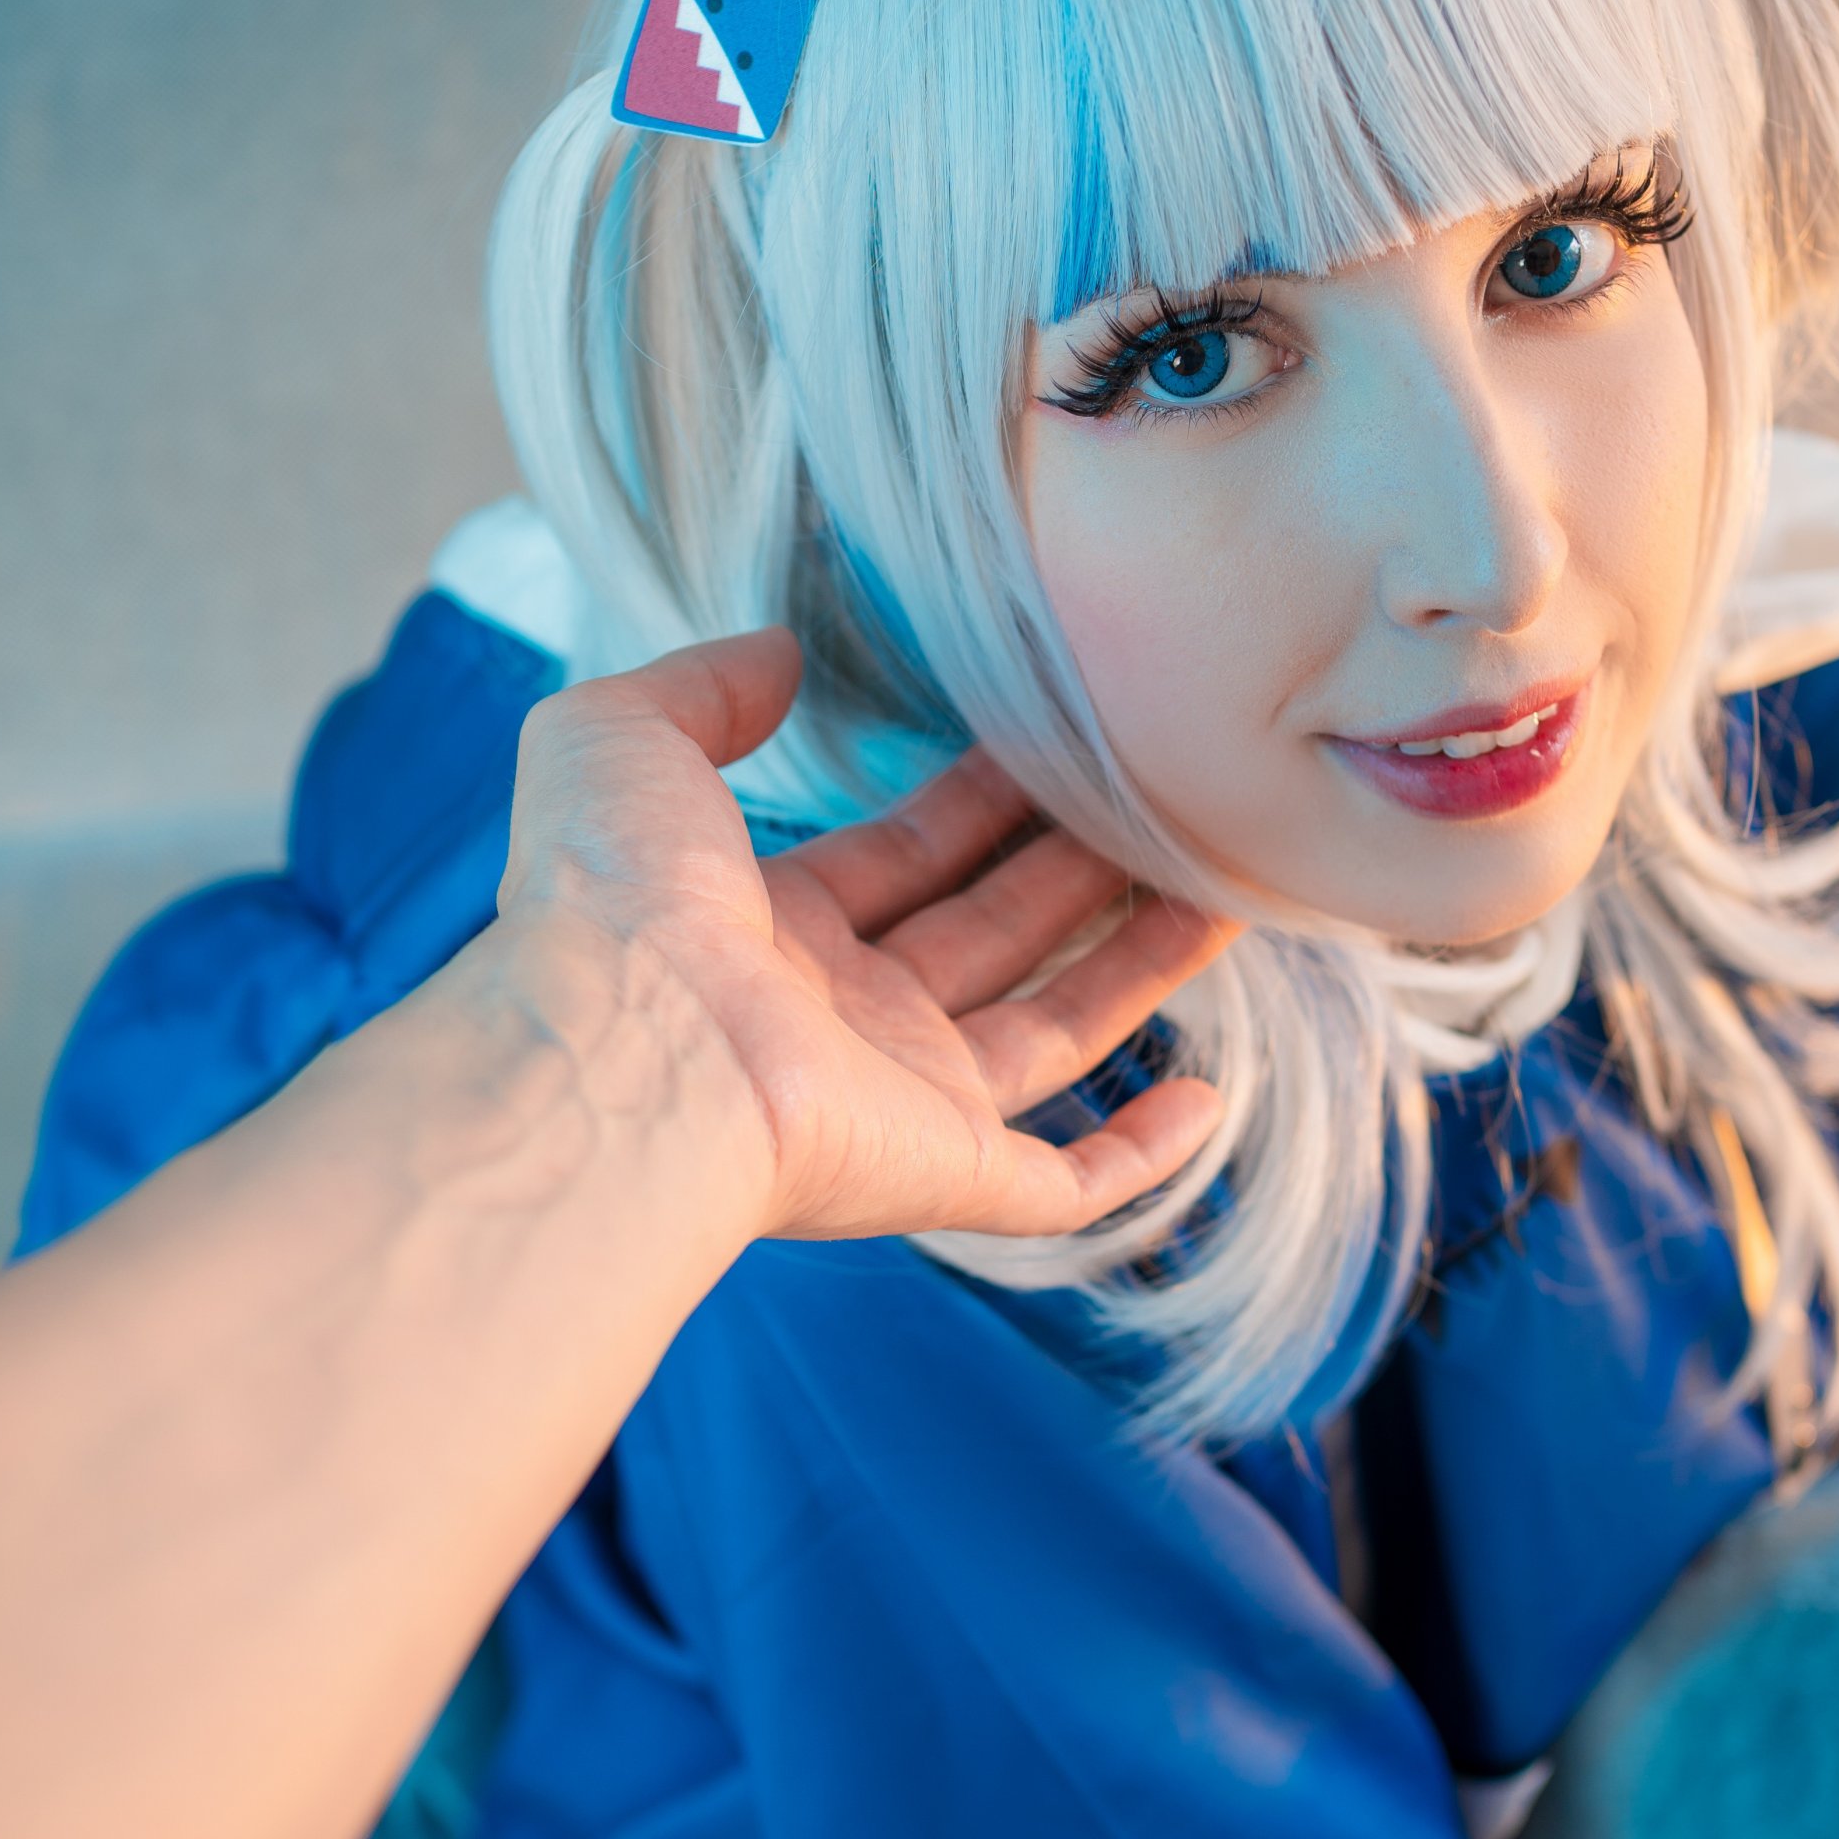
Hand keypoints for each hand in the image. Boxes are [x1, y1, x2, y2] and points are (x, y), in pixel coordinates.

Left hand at [497, 627, 1235, 1241]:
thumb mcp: (624, 738)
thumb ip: (701, 689)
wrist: (628, 1049)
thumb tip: (781, 655)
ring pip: (1049, 1033)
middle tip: (1163, 802)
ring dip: (1136, 969)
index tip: (1062, 741)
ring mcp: (901, 1103)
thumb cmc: (613, 899)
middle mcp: (843, 1020)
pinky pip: (1068, 1183)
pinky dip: (1141, 1154)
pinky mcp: (949, 1174)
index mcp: (769, 927)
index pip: (903, 856)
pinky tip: (1208, 1096)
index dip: (983, 799)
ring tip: (1226, 892)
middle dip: (1076, 868)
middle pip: (991, 934)